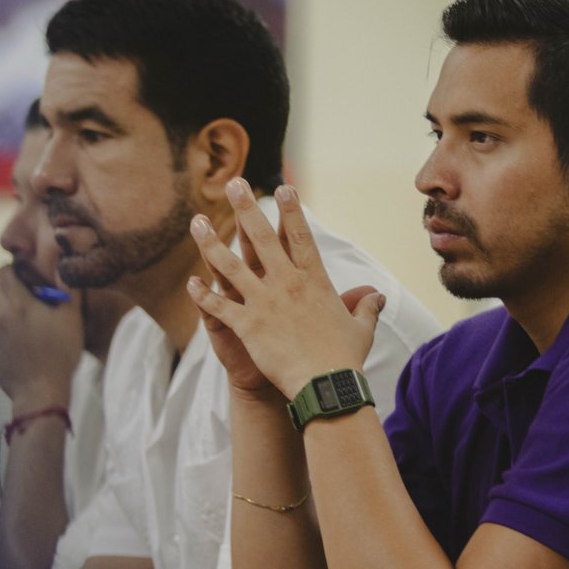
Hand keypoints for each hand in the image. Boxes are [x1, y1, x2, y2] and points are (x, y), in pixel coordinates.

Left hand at [0, 265, 81, 409]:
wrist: (40, 392)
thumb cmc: (60, 354)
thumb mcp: (72, 320)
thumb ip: (68, 290)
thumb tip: (64, 268)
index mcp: (19, 304)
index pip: (3, 273)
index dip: (14, 270)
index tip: (29, 278)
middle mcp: (0, 316)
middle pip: (3, 294)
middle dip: (19, 296)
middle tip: (40, 310)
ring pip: (2, 316)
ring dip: (15, 318)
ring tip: (35, 335)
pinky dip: (10, 337)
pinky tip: (26, 350)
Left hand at [187, 180, 383, 398]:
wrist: (325, 385)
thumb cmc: (345, 357)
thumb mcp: (361, 327)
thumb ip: (366, 306)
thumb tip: (378, 295)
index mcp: (313, 280)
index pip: (300, 236)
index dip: (291, 211)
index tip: (282, 187)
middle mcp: (286, 284)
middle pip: (261, 238)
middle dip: (245, 208)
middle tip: (233, 184)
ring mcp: (263, 302)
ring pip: (230, 265)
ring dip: (211, 243)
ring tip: (197, 222)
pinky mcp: (247, 325)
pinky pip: (219, 306)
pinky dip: (204, 296)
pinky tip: (191, 284)